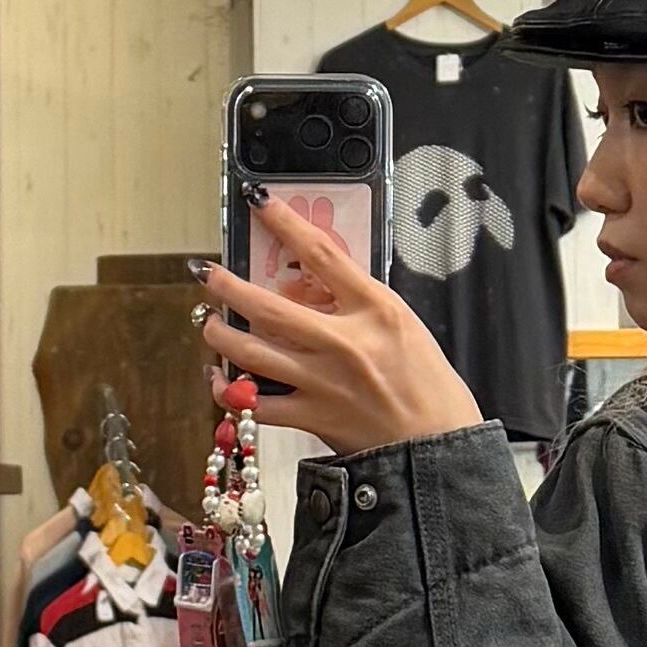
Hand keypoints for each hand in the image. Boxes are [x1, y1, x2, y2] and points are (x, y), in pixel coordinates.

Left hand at [196, 191, 481, 456]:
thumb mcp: (404, 325)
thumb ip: (360, 302)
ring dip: (220, 334)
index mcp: (375, 311)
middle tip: (208, 274)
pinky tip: (221, 379)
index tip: (257, 202)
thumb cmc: (429, 384)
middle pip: (268, 307)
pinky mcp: (313, 417)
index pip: (321, 255)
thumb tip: (316, 282)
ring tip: (210, 324)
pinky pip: (255, 404)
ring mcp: (323, 382)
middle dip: (227, 286)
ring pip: (251, 353)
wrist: (438, 444)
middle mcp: (343, 342)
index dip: (283, 223)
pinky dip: (229, 392)